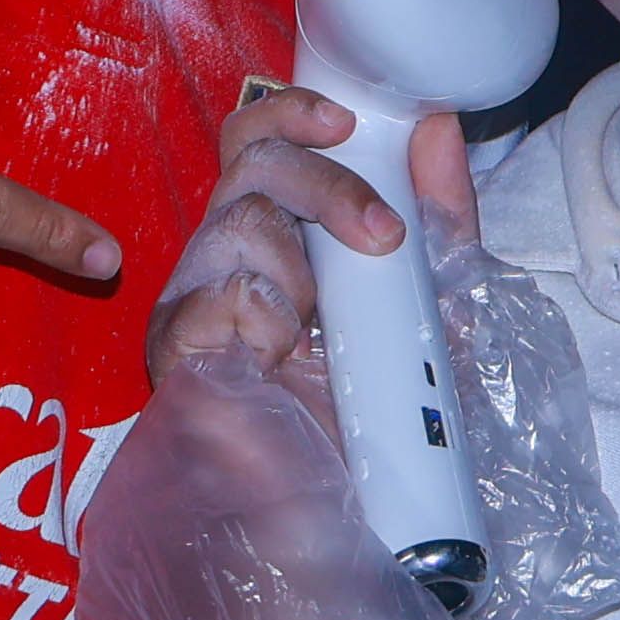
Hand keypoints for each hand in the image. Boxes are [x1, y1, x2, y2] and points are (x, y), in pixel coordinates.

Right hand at [150, 83, 474, 384]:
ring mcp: (197, 300)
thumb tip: (438, 127)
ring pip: (238, 219)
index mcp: (284, 236)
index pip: (259, 139)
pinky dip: (266, 318)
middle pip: (250, 158)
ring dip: (301, 268)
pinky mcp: (176, 349)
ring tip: (316, 332)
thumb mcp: (441, 302)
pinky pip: (219, 291)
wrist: (359, 505)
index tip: (344, 124)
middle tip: (380, 239)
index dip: (291, 114)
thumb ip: (443, 216)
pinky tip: (275, 361)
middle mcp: (232, 255)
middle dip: (324, 184)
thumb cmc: (391, 410)